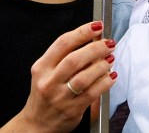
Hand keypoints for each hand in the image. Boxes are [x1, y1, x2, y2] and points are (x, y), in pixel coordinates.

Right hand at [0, 21, 116, 131]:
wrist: (37, 123)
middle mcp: (49, 81)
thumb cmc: (45, 94)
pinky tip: (111, 76)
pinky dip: (104, 83)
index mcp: (41, 67)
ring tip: (110, 58)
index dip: (82, 32)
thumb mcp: (46, 72)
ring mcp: (60, 97)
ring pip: (84, 77)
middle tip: (108, 43)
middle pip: (74, 59)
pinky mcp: (72, 109)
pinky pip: (92, 93)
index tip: (97, 26)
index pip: (62, 43)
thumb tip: (93, 39)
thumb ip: (65, 56)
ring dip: (101, 65)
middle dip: (95, 48)